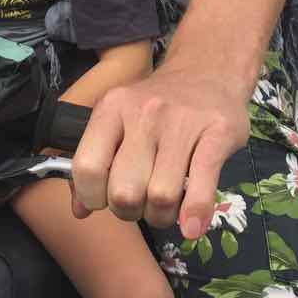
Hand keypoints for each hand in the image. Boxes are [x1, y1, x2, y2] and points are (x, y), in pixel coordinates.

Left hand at [69, 66, 247, 239]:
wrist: (208, 70)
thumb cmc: (158, 104)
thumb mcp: (119, 120)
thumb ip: (96, 161)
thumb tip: (79, 210)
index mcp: (112, 108)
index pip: (87, 168)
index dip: (92, 197)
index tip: (106, 200)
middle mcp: (144, 112)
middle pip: (124, 191)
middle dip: (130, 212)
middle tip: (140, 204)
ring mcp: (182, 122)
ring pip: (161, 196)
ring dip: (162, 216)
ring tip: (166, 206)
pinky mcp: (218, 132)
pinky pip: (202, 186)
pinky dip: (195, 214)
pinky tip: (193, 227)